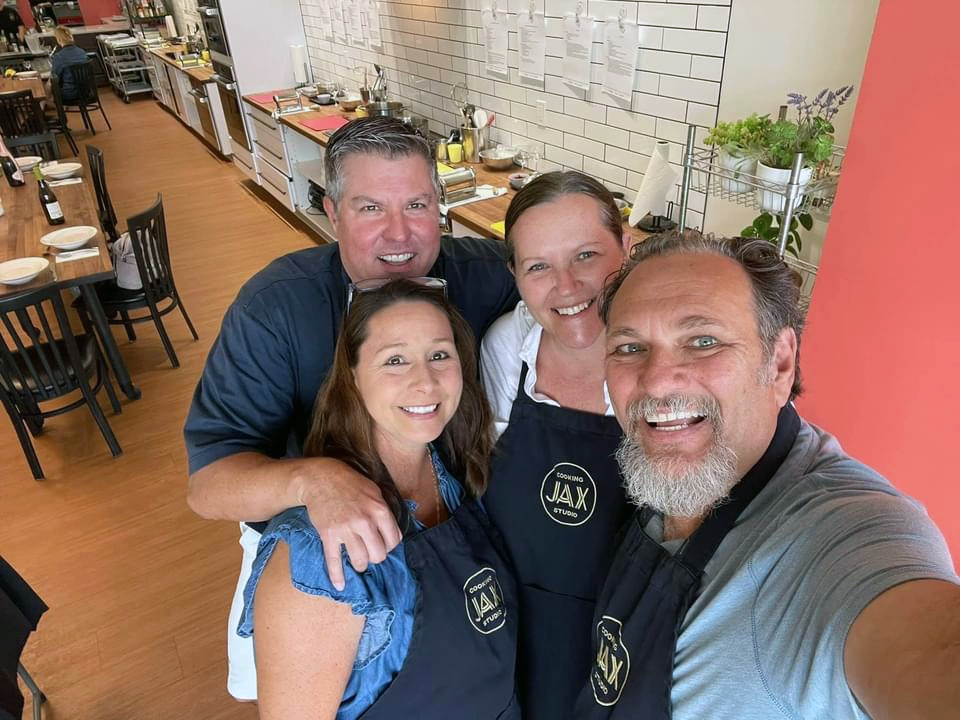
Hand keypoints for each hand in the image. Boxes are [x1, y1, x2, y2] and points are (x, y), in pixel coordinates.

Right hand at [298, 460, 402, 590]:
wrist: (320, 478)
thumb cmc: (350, 483)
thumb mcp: (375, 492)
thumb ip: (384, 513)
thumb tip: (392, 533)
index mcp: (379, 510)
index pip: (394, 541)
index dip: (390, 546)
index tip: (383, 544)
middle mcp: (365, 522)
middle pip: (379, 555)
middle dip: (376, 557)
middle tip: (370, 552)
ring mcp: (346, 530)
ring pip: (360, 561)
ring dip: (360, 564)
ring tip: (358, 560)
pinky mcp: (329, 535)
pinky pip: (334, 561)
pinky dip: (337, 576)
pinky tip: (340, 585)